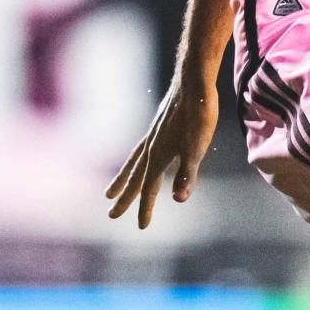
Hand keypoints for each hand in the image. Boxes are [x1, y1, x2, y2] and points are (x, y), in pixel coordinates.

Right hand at [105, 75, 218, 227]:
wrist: (194, 82)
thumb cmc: (199, 115)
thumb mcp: (197, 148)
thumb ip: (187, 174)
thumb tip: (178, 200)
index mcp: (158, 156)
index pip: (149, 188)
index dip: (146, 208)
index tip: (142, 227)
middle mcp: (151, 147)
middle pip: (134, 178)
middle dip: (124, 198)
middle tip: (111, 214)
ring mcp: (153, 136)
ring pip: (133, 163)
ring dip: (122, 179)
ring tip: (110, 191)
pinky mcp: (159, 126)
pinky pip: (140, 150)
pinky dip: (134, 161)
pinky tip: (138, 159)